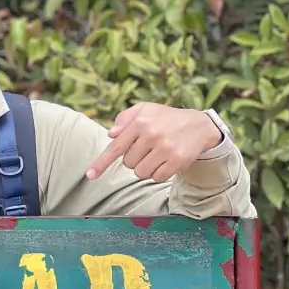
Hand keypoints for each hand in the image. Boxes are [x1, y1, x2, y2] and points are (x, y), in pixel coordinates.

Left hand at [86, 103, 222, 182]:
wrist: (199, 125)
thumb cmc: (164, 118)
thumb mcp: (144, 110)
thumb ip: (125, 118)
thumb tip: (111, 135)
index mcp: (140, 122)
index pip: (116, 147)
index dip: (102, 163)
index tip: (90, 175)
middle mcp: (152, 135)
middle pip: (128, 163)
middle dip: (134, 159)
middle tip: (148, 148)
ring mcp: (165, 148)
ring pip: (140, 173)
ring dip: (145, 168)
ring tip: (156, 155)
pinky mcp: (177, 161)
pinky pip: (156, 178)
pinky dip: (158, 173)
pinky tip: (166, 161)